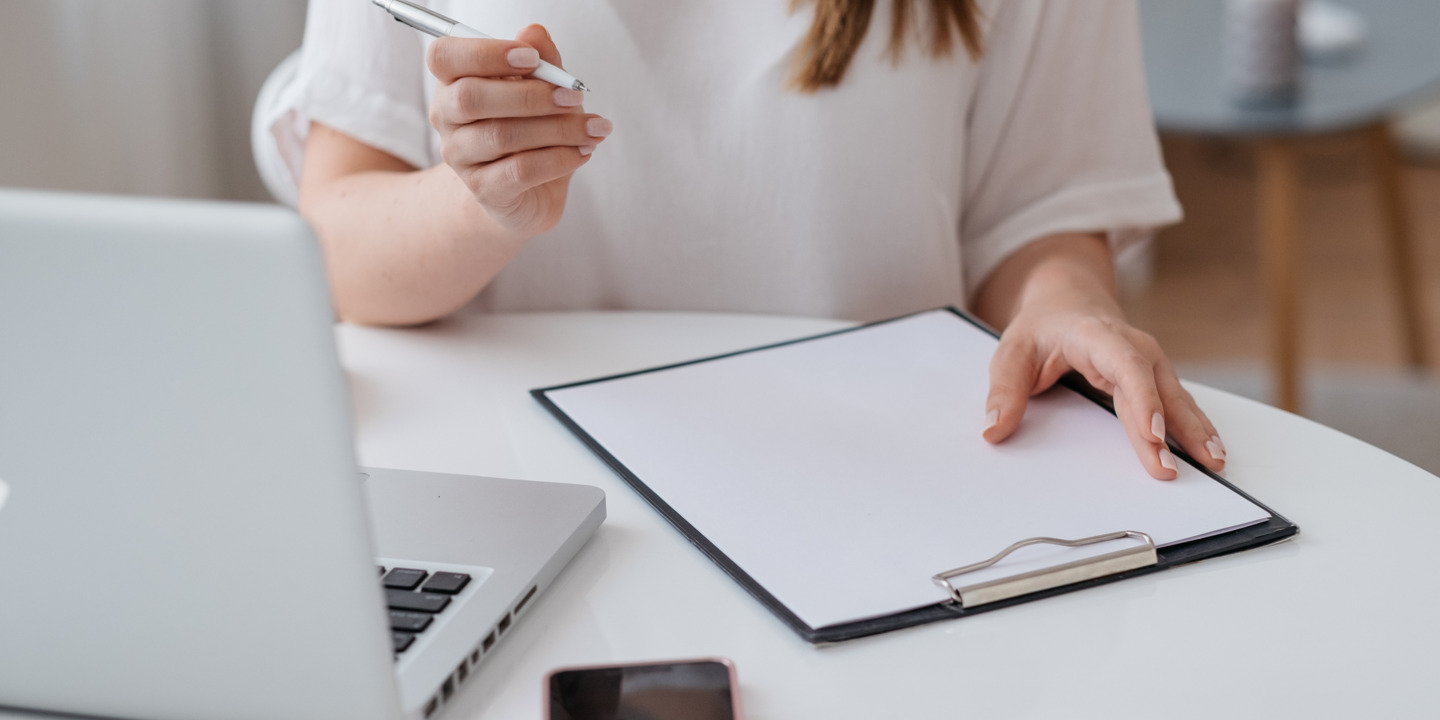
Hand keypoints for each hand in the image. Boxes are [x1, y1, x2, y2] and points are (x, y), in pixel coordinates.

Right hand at [426, 25, 611, 237]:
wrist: (529, 191)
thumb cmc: (532, 129)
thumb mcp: (543, 89)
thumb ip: (541, 61)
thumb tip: (535, 33)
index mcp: (453, 81)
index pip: (445, 57)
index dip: (486, 53)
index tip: (532, 58)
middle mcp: (447, 118)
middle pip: (471, 97)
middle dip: (531, 94)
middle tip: (574, 95)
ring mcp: (461, 157)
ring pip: (502, 135)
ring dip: (557, 129)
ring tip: (594, 128)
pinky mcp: (484, 190)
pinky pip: (521, 170)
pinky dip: (560, 159)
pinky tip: (584, 151)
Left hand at [975, 234, 1226, 480]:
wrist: (1067, 298)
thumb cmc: (1042, 326)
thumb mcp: (1011, 351)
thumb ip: (1003, 390)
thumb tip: (992, 430)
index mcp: (1099, 336)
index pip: (1127, 366)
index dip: (1142, 399)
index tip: (1151, 432)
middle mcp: (1134, 346)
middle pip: (1156, 388)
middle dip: (1170, 429)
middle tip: (1175, 468)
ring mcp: (1148, 361)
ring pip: (1175, 396)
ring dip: (1194, 429)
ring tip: (1212, 461)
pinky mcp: (1154, 376)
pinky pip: (1177, 402)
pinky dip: (1193, 425)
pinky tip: (1208, 449)